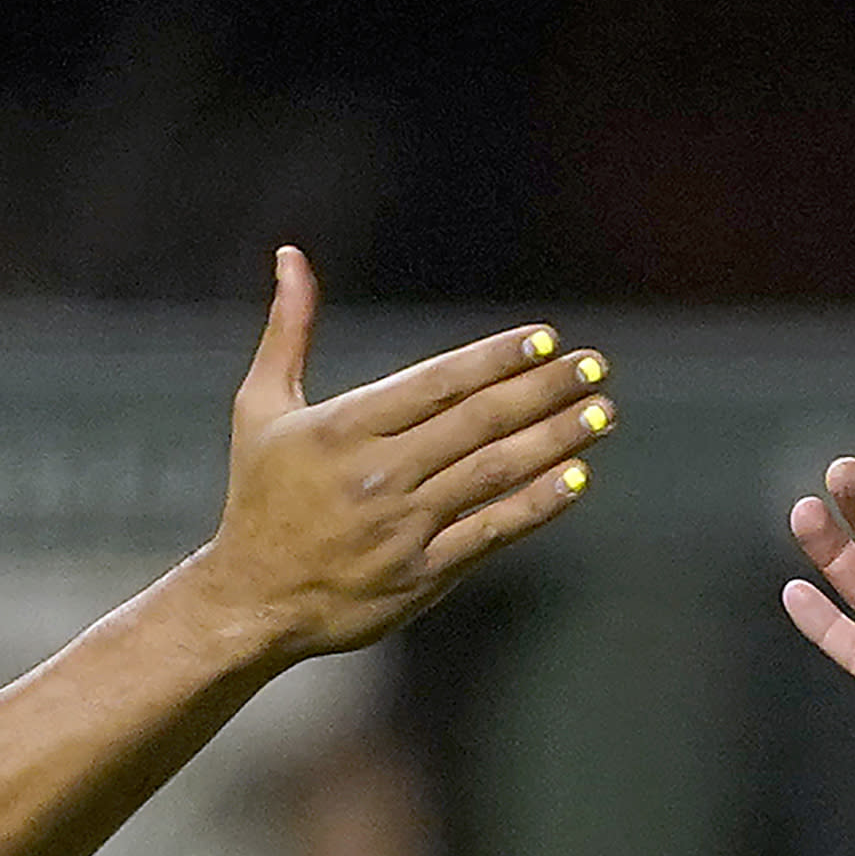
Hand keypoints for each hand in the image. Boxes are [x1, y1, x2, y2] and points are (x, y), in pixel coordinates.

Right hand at [196, 248, 613, 661]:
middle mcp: (379, 475)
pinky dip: (537, 505)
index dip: (496, 359)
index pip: (437, 383)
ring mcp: (404, 528)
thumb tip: (291, 255)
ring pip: (493, 473)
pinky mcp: (422, 575)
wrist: (253, 600)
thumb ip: (288, 331)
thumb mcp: (261, 407)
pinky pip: (491, 533)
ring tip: (601, 413)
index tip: (545, 339)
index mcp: (343, 428)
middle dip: (542, 390)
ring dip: (554, 440)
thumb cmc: (260, 497)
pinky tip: (577, 478)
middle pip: (477, 422)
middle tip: (593, 366)